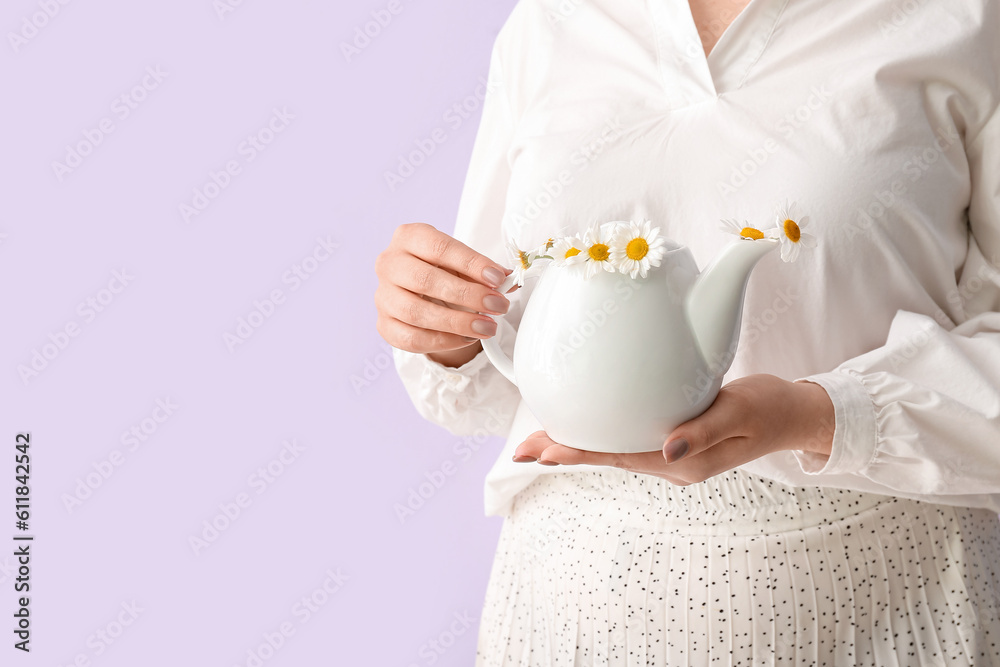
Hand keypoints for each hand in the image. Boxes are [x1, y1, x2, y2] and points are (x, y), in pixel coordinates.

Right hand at [375, 223, 514, 366]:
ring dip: (457, 323)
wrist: (417, 291)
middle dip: (467, 295)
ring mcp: (382, 295)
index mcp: (409, 237)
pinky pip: (411, 338)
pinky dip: (443, 341)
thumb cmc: (441, 270)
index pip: (440, 248)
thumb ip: (484, 270)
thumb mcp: (463, 263)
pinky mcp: (384, 324)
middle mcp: (389, 263)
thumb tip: (509, 280)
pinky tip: (467, 338)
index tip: (498, 278)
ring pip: (416, 312)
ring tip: (487, 327)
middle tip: (497, 305)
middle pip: (425, 280)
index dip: (471, 263)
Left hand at [512, 374, 834, 484]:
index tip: (541, 453)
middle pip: (606, 457)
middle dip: (564, 452)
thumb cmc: (771, 408)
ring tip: (540, 439)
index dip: (577, 453)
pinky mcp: (673, 437)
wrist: (794, 412)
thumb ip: (705, 430)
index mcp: (684, 462)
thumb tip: (667, 449)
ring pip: (613, 449)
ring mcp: (671, 452)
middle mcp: (671, 461)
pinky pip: (628, 438)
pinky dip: (601, 431)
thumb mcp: (741, 411)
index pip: (617, 458)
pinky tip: (586, 421)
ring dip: (578, 443)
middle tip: (522, 450)